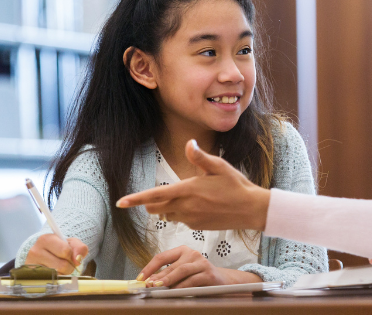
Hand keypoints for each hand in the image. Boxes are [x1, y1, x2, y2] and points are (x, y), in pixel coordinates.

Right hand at [24, 234, 87, 274]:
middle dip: (69, 266)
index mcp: (46, 239)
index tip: (71, 255)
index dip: (73, 256)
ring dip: (63, 274)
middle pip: (63, 265)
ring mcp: (31, 265)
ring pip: (57, 275)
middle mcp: (35, 251)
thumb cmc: (60, 248)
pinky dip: (56, 279)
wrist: (44, 255)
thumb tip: (78, 260)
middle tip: (66, 262)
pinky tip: (53, 273)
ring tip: (59, 267)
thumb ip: (80, 248)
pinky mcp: (31, 276)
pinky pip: (50, 282)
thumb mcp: (71, 243)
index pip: (66, 251)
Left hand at [116, 140, 270, 230]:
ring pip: (168, 214)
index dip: (136, 199)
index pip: (155, 195)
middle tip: (155, 195)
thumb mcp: (219, 166)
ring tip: (183, 197)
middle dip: (150, 202)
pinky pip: (181, 220)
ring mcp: (191, 219)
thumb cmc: (236, 185)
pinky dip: (182, 213)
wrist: (251, 209)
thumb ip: (200, 157)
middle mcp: (186, 206)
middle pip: (156, 207)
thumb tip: (189, 143)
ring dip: (167, 207)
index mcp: (188, 189)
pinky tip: (197, 206)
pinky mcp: (197, 227)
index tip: (120, 202)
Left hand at [138, 246, 261, 287]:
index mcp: (182, 251)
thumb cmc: (197, 276)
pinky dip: (182, 286)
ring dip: (168, 280)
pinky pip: (192, 280)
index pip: (162, 257)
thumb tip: (148, 282)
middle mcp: (192, 254)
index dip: (149, 268)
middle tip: (148, 285)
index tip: (140, 278)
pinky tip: (175, 292)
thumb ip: (167, 275)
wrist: (221, 280)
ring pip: (181, 271)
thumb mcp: (181, 273)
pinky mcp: (209, 273)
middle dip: (157, 277)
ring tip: (158, 287)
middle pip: (171, 265)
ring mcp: (201, 262)